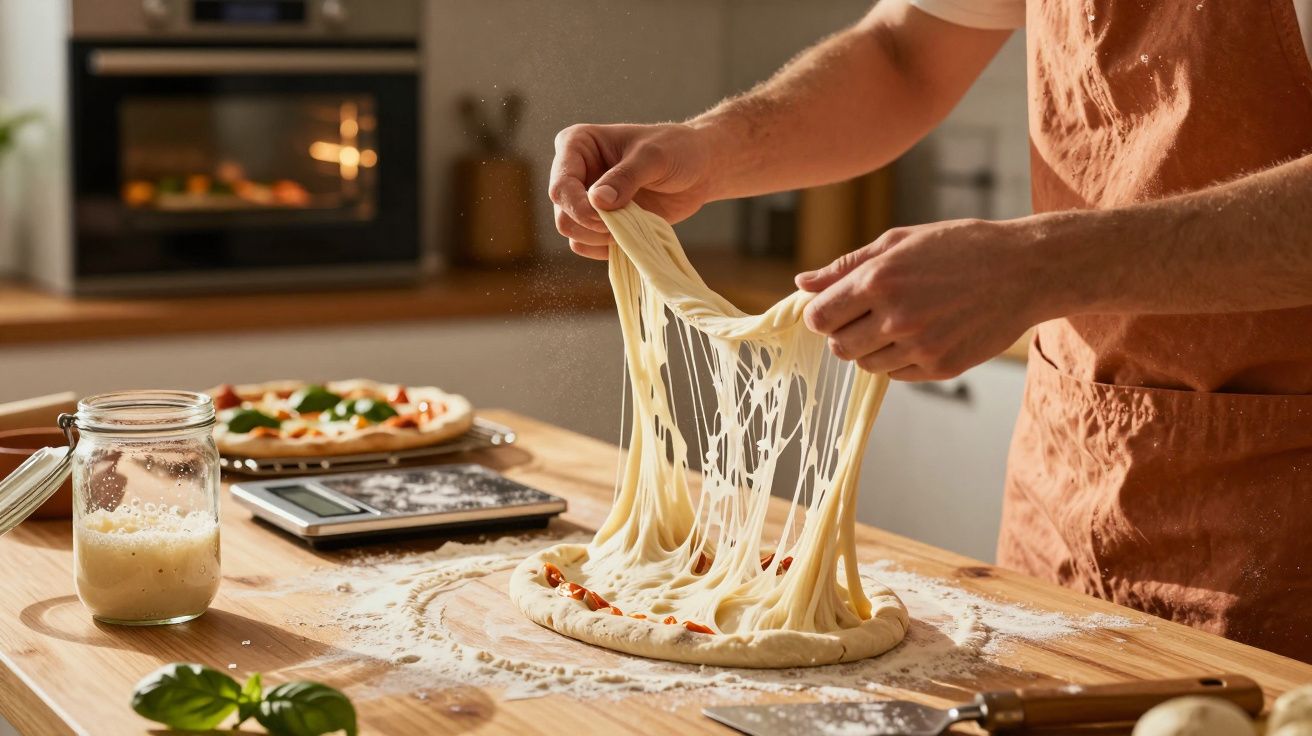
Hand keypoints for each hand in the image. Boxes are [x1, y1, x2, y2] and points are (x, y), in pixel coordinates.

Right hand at [549, 123, 716, 258]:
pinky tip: (632, 234)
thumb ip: (626, 177)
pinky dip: (608, 247)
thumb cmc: (676, 150)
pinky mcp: (598, 223)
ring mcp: (585, 200)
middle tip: (627, 221)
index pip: (561, 185)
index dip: (579, 207)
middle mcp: (574, 173)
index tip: (609, 212)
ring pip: (573, 233)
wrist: (697, 169)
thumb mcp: (653, 157)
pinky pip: (588, 246)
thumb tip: (597, 201)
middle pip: (563, 215)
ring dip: (602, 238)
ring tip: (635, 223)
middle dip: (592, 226)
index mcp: (576, 145)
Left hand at [796, 217, 1062, 380]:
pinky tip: (922, 333)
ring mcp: (919, 347)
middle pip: (839, 347)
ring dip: (872, 347)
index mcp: (878, 280)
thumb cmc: (958, 247)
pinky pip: (896, 375)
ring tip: (900, 320)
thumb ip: (846, 266)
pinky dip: (899, 359)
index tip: (836, 307)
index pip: (819, 318)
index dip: (822, 314)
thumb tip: (801, 283)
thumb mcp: (899, 242)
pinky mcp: (941, 368)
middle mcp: (895, 317)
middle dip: (844, 333)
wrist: (1024, 270)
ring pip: (866, 364)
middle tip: (868, 314)